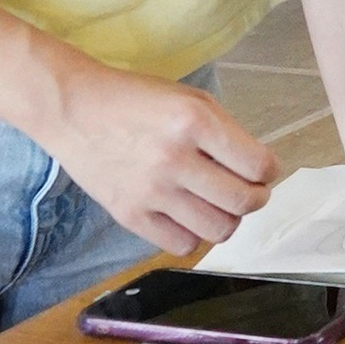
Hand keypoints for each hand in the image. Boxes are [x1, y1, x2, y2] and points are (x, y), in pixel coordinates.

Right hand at [41, 62, 278, 256]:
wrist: (74, 110)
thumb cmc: (137, 100)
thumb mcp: (190, 99)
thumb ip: (225, 132)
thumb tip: (256, 169)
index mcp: (195, 122)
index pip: (258, 165)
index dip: (270, 171)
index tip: (265, 171)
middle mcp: (174, 159)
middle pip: (243, 202)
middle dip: (257, 198)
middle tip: (250, 191)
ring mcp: (150, 191)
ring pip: (217, 230)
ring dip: (228, 219)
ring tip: (220, 205)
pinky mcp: (128, 215)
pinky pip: (181, 245)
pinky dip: (194, 235)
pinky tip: (189, 216)